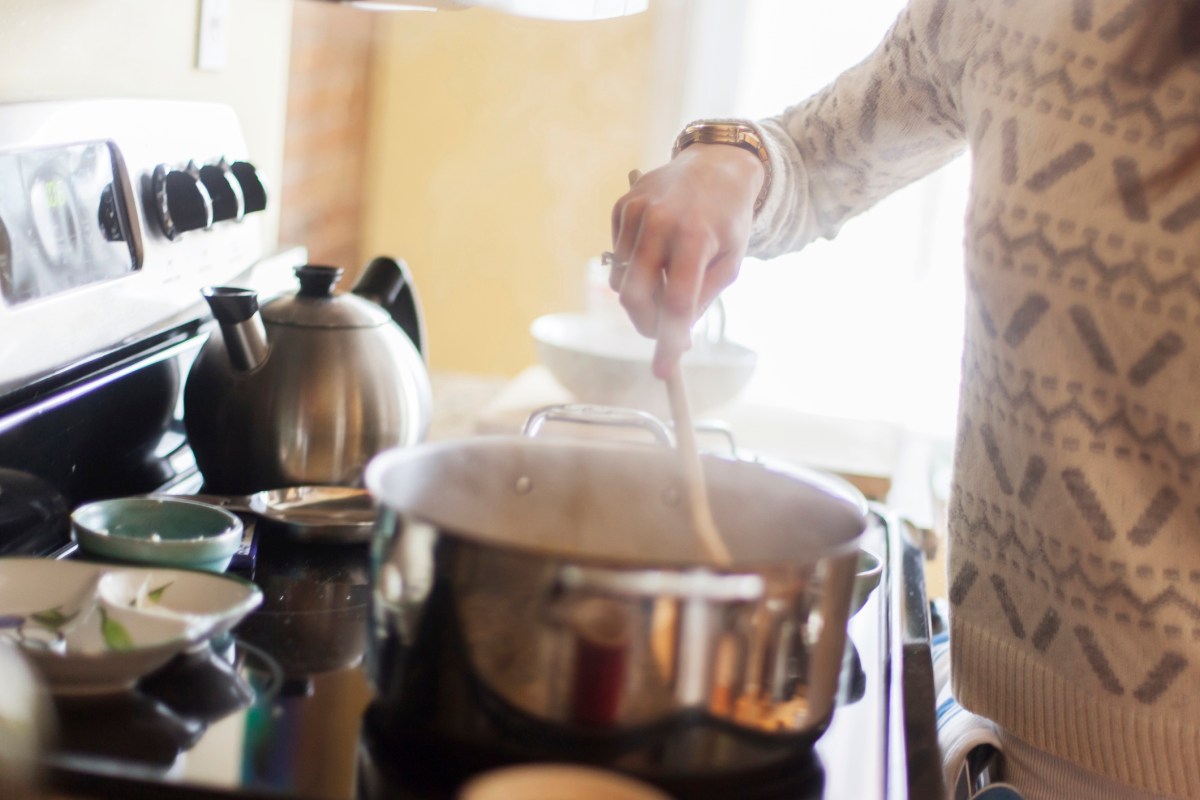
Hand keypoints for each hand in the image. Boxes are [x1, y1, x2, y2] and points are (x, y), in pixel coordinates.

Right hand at [609, 143, 763, 378]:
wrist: (715, 165)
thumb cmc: (728, 219)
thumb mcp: (731, 262)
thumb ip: (702, 299)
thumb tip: (675, 337)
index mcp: (696, 237)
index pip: (677, 303)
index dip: (668, 341)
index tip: (662, 370)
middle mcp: (661, 222)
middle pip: (635, 296)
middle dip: (646, 325)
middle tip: (662, 334)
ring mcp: (637, 212)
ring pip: (622, 281)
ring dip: (642, 296)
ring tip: (668, 282)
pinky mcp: (622, 208)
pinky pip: (617, 258)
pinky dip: (634, 269)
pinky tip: (656, 252)